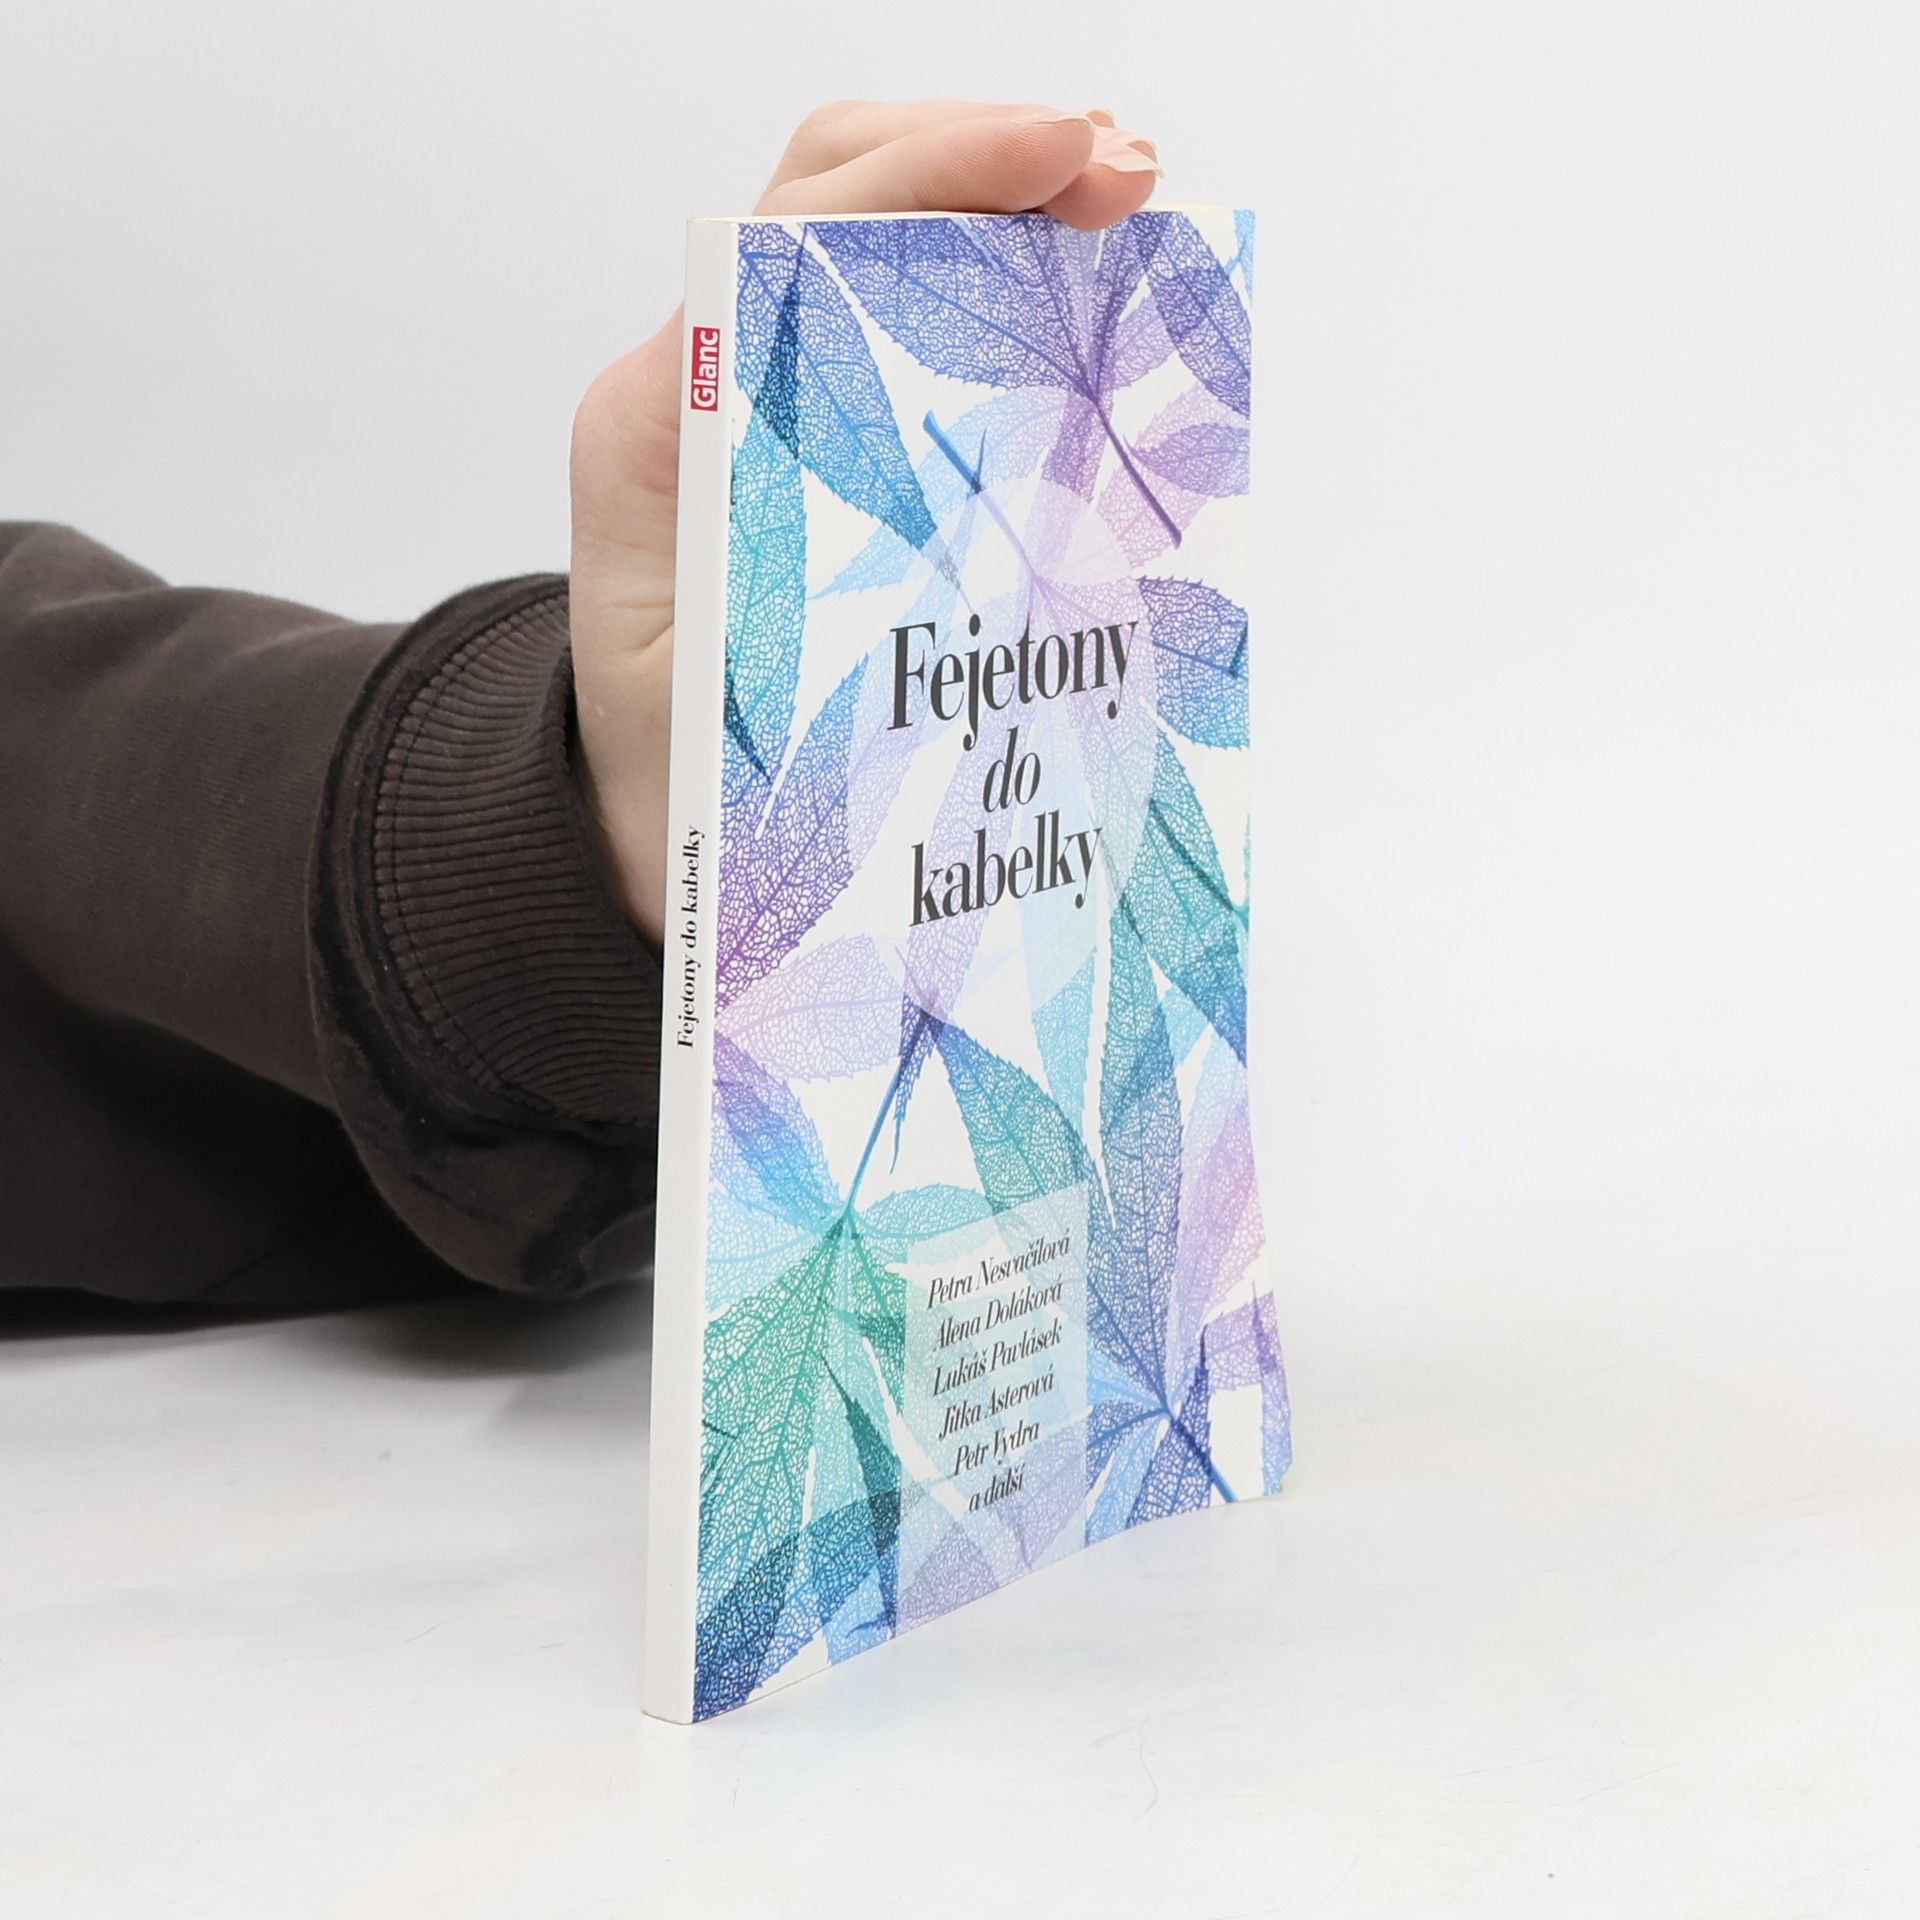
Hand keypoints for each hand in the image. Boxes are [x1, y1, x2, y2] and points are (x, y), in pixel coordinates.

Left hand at [567, 101, 1161, 943]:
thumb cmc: (672, 774)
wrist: (636, 812)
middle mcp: (701, 380)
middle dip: (986, 154)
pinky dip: (996, 272)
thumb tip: (949, 563)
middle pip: (839, 192)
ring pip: (876, 234)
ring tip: (1122, 198)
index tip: (1063, 157)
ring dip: (1003, 200)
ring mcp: (755, 394)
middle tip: (1127, 174)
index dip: (937, 172)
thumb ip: (794, 622)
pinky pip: (897, 309)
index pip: (795, 237)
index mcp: (659, 424)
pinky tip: (1080, 277)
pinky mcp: (808, 426)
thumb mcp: (718, 717)